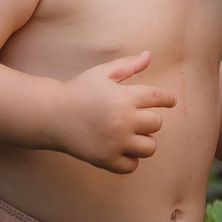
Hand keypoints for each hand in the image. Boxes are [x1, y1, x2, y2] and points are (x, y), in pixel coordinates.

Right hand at [48, 51, 177, 173]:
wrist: (51, 116)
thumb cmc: (79, 91)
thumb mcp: (102, 73)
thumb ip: (127, 65)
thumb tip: (148, 55)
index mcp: (123, 97)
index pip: (157, 98)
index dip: (166, 99)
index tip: (170, 101)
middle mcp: (122, 121)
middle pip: (156, 123)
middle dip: (149, 119)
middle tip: (136, 117)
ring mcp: (115, 143)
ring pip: (149, 147)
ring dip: (144, 141)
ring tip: (131, 134)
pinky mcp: (106, 160)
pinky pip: (132, 165)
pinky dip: (130, 159)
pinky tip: (121, 149)